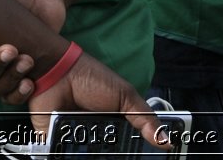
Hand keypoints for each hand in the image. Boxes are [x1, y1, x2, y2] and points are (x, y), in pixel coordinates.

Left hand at [28, 52, 168, 150]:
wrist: (57, 72)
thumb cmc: (92, 78)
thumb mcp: (126, 96)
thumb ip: (145, 118)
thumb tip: (166, 141)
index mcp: (113, 124)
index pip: (127, 146)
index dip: (136, 153)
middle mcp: (95, 134)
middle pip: (108, 154)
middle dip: (113, 155)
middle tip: (118, 152)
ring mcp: (75, 139)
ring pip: (86, 156)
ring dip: (91, 156)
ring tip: (95, 148)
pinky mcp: (56, 141)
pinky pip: (63, 154)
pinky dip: (68, 156)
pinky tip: (76, 155)